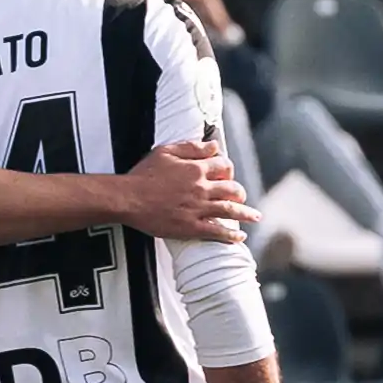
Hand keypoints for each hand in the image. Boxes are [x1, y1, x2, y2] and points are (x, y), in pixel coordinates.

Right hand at [122, 138, 258, 242]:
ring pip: (230, 211)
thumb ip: (192, 148)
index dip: (228, 168)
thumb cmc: (143, 175)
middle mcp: (201, 188)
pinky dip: (231, 235)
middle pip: (232, 189)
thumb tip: (213, 145)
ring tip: (255, 217)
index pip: (224, 165)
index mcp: (196, 169)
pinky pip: (216, 232)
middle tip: (241, 197)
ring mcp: (197, 209)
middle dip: (240, 193)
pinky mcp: (190, 227)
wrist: (128, 198)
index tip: (227, 173)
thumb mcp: (166, 151)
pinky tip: (239, 236)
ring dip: (246, 214)